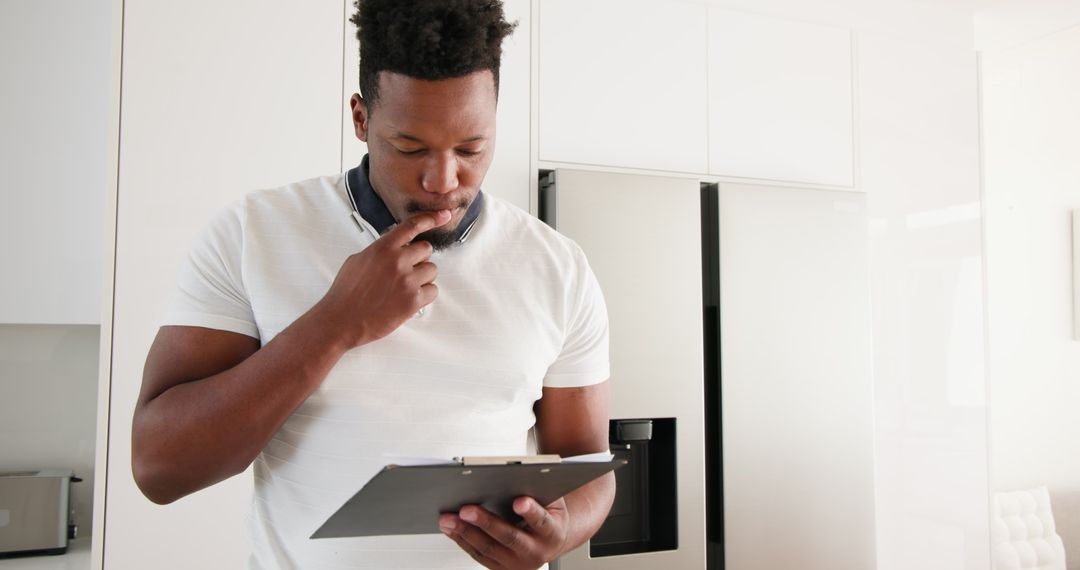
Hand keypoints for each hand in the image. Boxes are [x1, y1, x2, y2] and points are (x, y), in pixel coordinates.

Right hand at [311, 209, 450, 348]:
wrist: (341, 320)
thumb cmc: (346, 292)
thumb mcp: (357, 260)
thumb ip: (379, 251)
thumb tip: (394, 248)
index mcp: (382, 248)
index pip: (412, 226)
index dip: (431, 219)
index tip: (444, 215)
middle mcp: (397, 261)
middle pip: (426, 249)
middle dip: (418, 258)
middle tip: (406, 270)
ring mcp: (407, 281)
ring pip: (432, 270)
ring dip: (422, 277)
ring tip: (404, 287)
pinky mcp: (413, 301)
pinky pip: (433, 291)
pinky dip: (424, 295)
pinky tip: (408, 299)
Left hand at [440, 497, 569, 569]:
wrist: (552, 541)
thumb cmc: (549, 515)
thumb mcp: (551, 499)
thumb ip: (536, 490)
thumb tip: (512, 475)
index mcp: (552, 533)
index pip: (541, 521)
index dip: (530, 511)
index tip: (519, 501)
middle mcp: (535, 552)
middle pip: (509, 537)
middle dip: (485, 522)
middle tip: (466, 509)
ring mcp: (517, 564)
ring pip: (488, 549)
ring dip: (465, 532)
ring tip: (448, 518)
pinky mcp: (501, 569)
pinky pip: (479, 555)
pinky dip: (462, 540)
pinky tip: (451, 527)